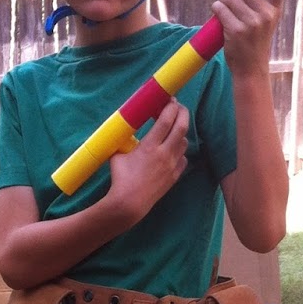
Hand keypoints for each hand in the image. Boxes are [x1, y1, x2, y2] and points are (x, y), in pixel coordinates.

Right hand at [107, 98, 189, 223]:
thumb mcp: (118, 154)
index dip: (170, 106)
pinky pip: (183, 158)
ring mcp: (172, 166)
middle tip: (178, 107)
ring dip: (180, 132)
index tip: (169, 100)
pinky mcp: (174, 176)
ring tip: (172, 129)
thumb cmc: (120, 178)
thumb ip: (124, 141)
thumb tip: (122, 130)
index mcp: (150, 146)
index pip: (166, 119)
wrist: (129, 203)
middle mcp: (164, 154)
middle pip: (182, 126)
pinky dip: (180, 151)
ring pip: (184, 142)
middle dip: (182, 112)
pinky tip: (171, 150)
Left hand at [214, 0, 282, 79]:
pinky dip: (216, 8)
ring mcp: (251, 24)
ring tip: (224, 9)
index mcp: (275, 11)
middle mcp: (266, 16)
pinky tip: (218, 16)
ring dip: (222, 0)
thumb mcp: (262, 21)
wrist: (251, 70)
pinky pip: (220, 8)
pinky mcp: (235, 31)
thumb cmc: (255, 43)